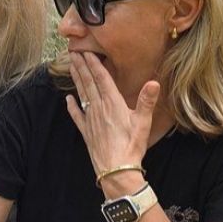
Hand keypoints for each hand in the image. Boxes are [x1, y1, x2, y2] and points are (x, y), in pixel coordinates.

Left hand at [66, 51, 157, 180]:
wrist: (117, 170)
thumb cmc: (132, 146)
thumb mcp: (143, 122)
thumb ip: (146, 101)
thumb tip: (154, 82)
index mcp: (113, 104)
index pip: (101, 79)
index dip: (93, 64)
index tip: (86, 51)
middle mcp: (99, 109)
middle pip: (88, 83)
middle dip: (81, 67)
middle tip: (73, 52)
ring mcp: (90, 120)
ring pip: (82, 95)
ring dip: (76, 80)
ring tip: (71, 67)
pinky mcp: (86, 132)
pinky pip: (77, 116)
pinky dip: (72, 106)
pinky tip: (68, 99)